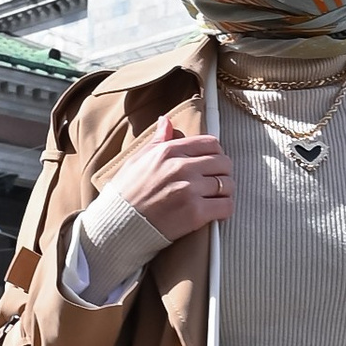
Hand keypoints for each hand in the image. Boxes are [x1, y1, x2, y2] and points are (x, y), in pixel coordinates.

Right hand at [101, 123, 232, 242]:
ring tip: (216, 197)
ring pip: (228, 184)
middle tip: (216, 182)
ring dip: (225, 191)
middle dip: (223, 172)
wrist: (117, 225)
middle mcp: (181, 167)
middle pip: (223, 162)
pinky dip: (225, 210)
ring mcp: (189, 190)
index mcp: (168, 151)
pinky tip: (216, 212)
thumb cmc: (126, 193)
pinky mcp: (195, 213)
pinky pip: (226, 206)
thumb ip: (158, 140)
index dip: (216, 153)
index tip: (213, 163)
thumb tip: (166, 121)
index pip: (210, 143)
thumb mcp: (138, 159)